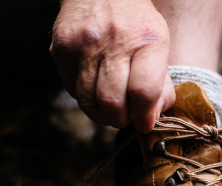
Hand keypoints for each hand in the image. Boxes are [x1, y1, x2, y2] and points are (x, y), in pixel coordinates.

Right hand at [50, 0, 174, 132]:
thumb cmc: (137, 25)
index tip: (145, 123)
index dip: (144, 117)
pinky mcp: (61, 47)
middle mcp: (115, 41)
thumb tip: (151, 117)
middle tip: (126, 117)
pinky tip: (96, 89)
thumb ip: (161, 84)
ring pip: (88, 102)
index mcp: (148, 41)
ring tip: (111, 109)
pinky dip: (85, 99)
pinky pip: (72, 90)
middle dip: (121, 121)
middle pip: (112, 103)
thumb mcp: (161, 46)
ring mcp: (84, 44)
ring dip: (102, 115)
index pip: (143, 92)